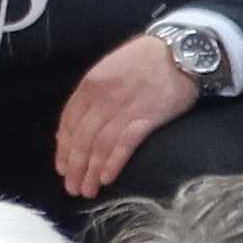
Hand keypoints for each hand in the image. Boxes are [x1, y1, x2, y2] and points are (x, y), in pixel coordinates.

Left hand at [55, 31, 205, 199]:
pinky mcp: (146, 118)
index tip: (62, 167)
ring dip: (90, 172)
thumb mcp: (110, 68)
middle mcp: (102, 98)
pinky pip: (123, 145)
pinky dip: (112, 163)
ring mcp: (123, 108)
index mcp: (90, 85)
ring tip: (87, 191)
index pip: (68, 122)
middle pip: (81, 139)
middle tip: (72, 188)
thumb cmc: (145, 59)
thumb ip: (94, 94)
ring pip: (98, 146)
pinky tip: (106, 178)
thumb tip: (80, 122)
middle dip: (74, 167)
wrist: (180, 51)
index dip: (63, 148)